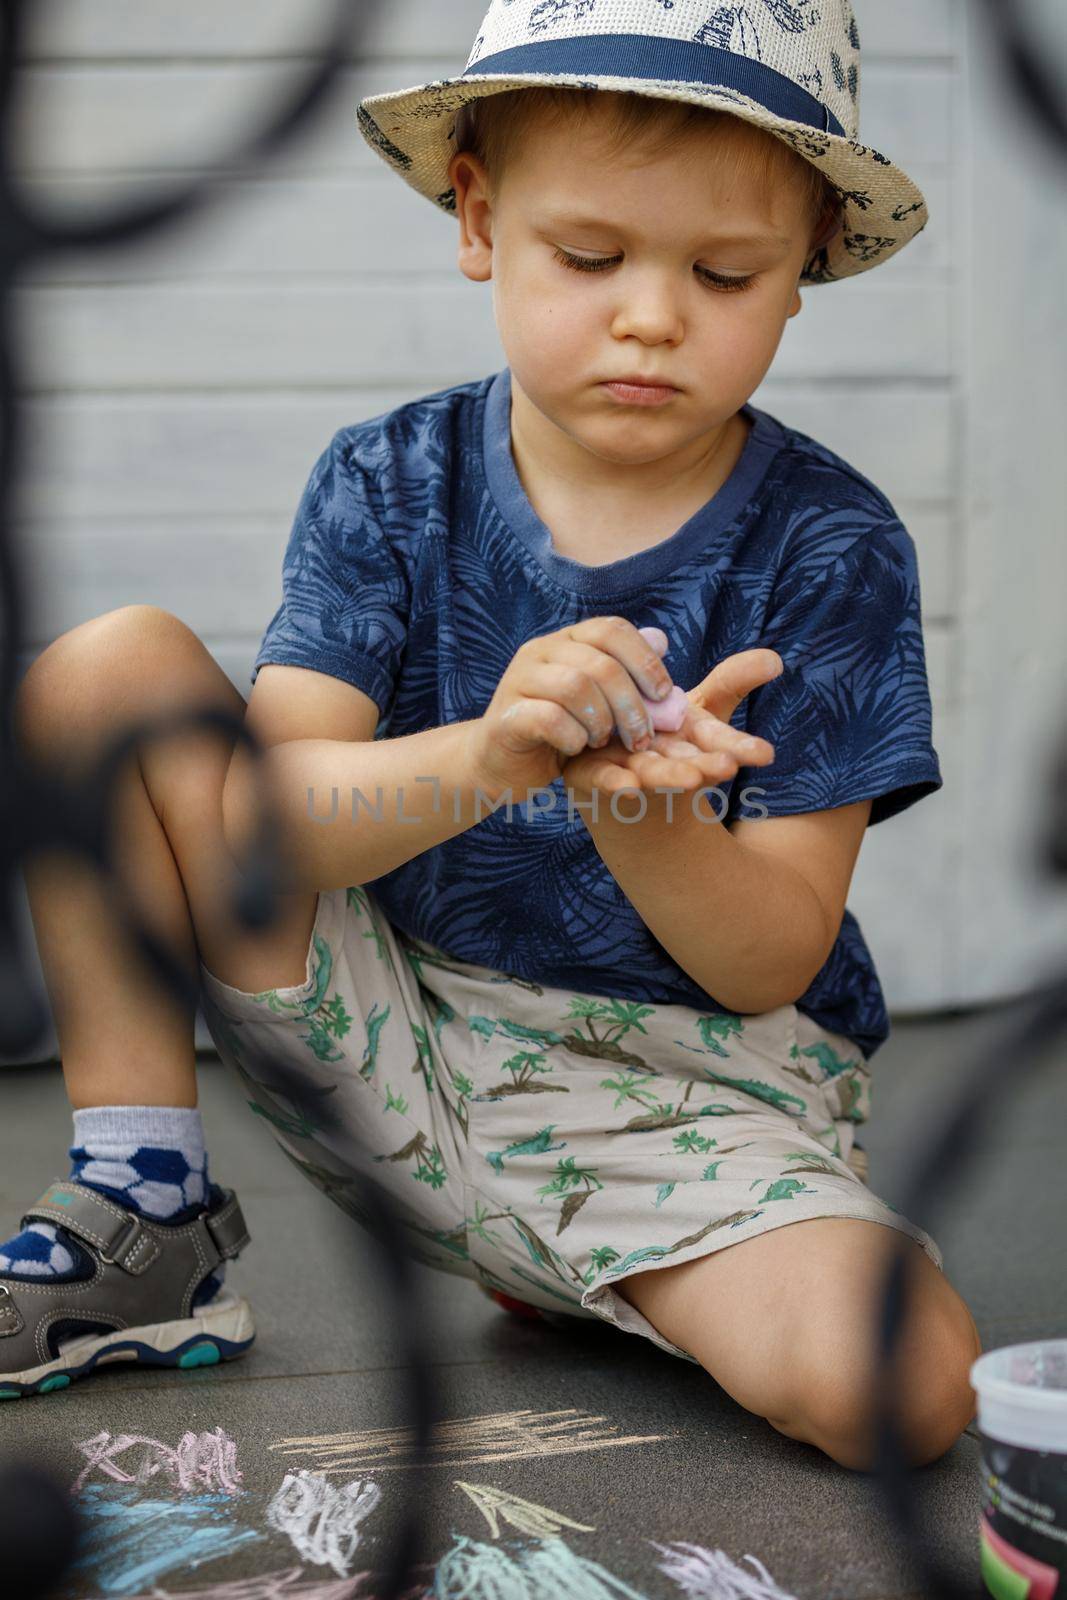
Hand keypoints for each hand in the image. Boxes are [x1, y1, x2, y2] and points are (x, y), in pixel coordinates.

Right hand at [464, 615, 677, 799]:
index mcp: (566, 640)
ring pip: (576, 687)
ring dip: (602, 721)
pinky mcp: (506, 714)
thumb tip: (661, 641)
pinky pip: (550, 718)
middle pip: (601, 665)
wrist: (501, 761)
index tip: (662, 694)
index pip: (611, 629)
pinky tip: (575, 748)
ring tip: (602, 742)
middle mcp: (540, 651)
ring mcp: (519, 679)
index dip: (645, 660)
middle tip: (641, 737)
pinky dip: (573, 737)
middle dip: (631, 705)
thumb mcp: (598, 700)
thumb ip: (627, 674)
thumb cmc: (557, 730)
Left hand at [558, 647, 782, 800]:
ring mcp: (629, 769)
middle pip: (688, 761)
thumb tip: (775, 659)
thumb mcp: (697, 707)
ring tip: (690, 779)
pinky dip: (616, 782)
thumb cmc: (659, 738)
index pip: (718, 741)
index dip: (740, 747)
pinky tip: (627, 786)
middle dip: (707, 765)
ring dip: (669, 776)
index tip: (765, 754)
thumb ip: (732, 683)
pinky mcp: (592, 775)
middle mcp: (662, 758)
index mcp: (689, 739)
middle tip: (727, 767)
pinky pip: (604, 779)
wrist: (605, 777)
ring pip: (652, 771)